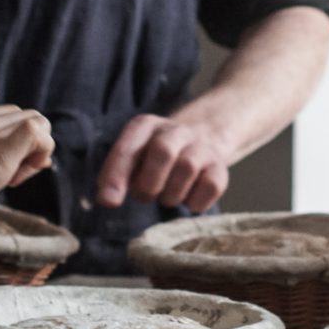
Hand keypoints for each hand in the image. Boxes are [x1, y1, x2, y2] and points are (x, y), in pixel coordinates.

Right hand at [0, 106, 55, 241]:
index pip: (2, 116)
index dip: (11, 140)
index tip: (2, 170)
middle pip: (22, 115)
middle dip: (26, 145)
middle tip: (11, 177)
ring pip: (36, 120)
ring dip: (34, 150)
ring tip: (10, 180)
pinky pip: (37, 133)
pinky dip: (40, 152)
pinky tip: (18, 179)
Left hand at [96, 113, 234, 211]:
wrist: (197, 144)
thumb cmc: (153, 160)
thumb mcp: (131, 160)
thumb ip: (115, 177)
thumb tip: (108, 199)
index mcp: (145, 126)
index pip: (128, 148)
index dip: (117, 175)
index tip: (109, 202)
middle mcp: (175, 130)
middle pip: (163, 152)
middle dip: (149, 184)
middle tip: (144, 197)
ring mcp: (201, 147)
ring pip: (187, 168)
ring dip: (171, 195)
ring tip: (166, 196)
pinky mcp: (219, 166)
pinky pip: (210, 186)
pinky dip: (195, 202)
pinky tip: (188, 198)